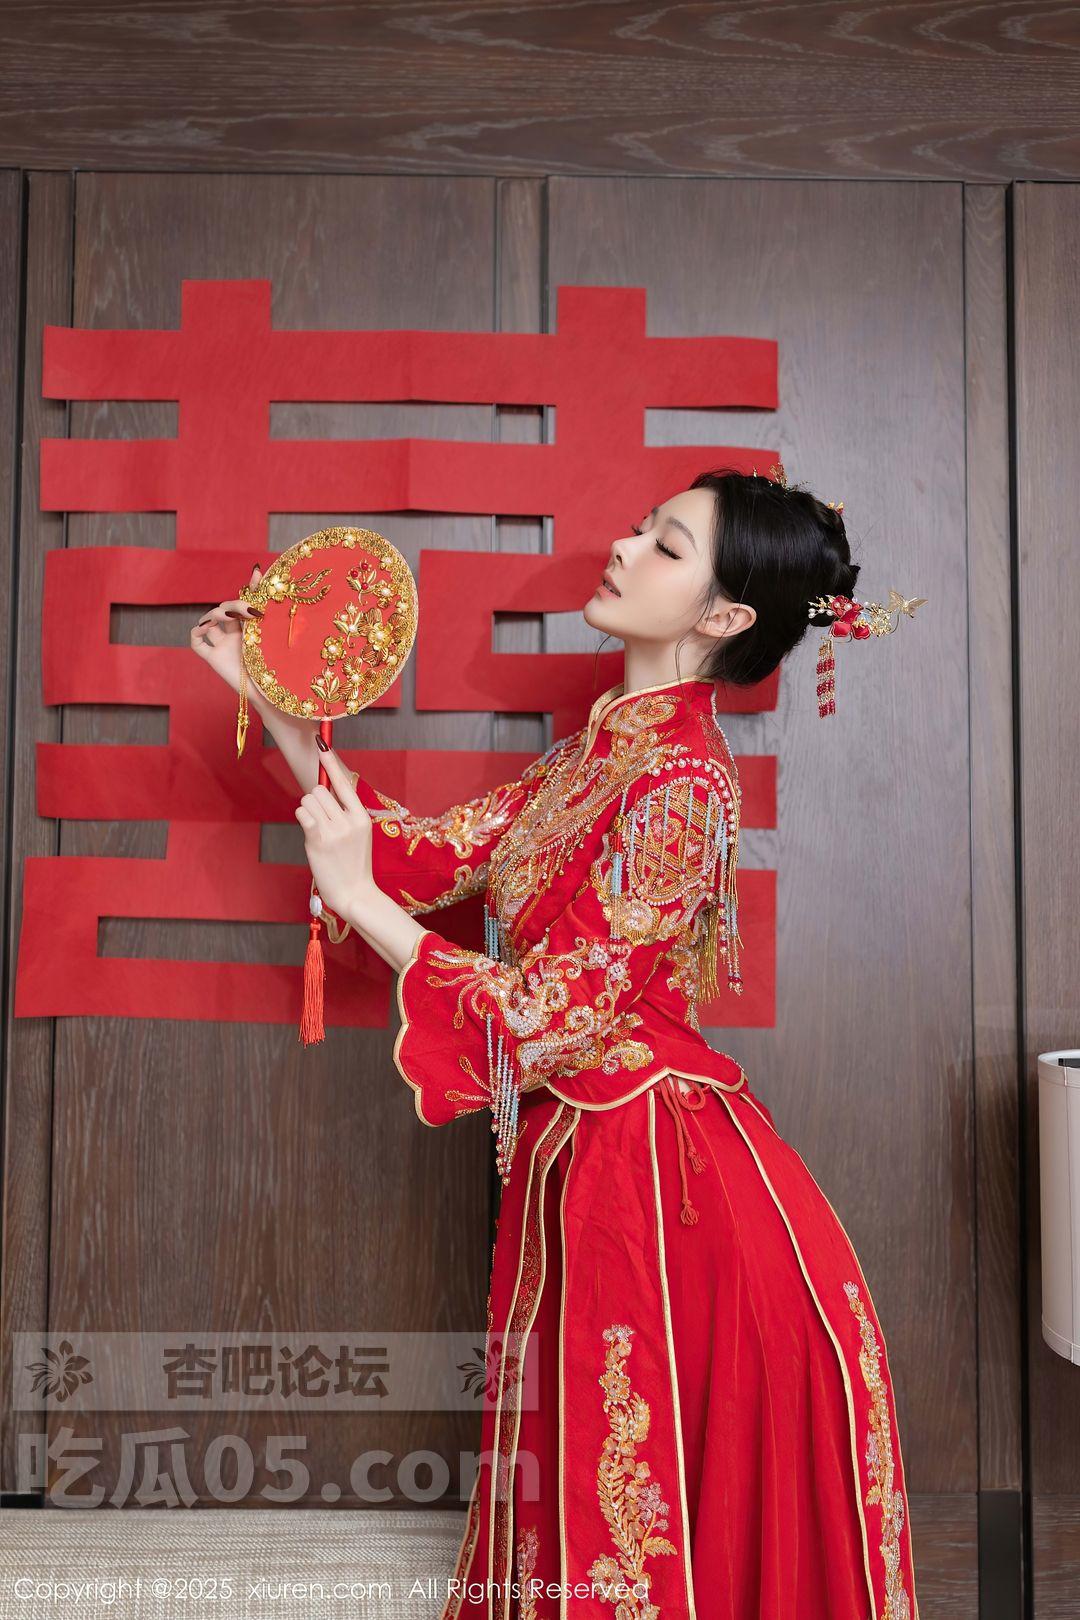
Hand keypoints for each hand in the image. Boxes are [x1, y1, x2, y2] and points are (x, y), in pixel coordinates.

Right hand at [189, 564, 264, 695]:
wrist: (268, 692)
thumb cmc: (275, 666)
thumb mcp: (271, 632)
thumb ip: (265, 605)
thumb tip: (261, 573)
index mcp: (251, 628)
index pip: (244, 602)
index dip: (247, 589)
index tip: (255, 575)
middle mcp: (235, 634)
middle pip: (225, 609)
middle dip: (233, 604)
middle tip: (248, 610)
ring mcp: (222, 645)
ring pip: (210, 620)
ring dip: (215, 614)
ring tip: (228, 617)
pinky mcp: (213, 658)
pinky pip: (197, 642)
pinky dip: (197, 631)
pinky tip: (206, 627)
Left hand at [294, 740, 375, 923]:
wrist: (355, 893)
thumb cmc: (353, 864)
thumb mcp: (358, 835)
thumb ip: (344, 814)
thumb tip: (323, 791)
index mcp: (361, 817)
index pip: (343, 782)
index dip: (330, 762)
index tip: (320, 743)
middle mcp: (349, 820)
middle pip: (319, 791)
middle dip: (314, 801)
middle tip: (319, 820)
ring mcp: (334, 830)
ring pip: (309, 801)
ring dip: (307, 811)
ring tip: (316, 829)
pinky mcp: (319, 840)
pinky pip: (303, 813)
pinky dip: (302, 817)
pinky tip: (309, 829)